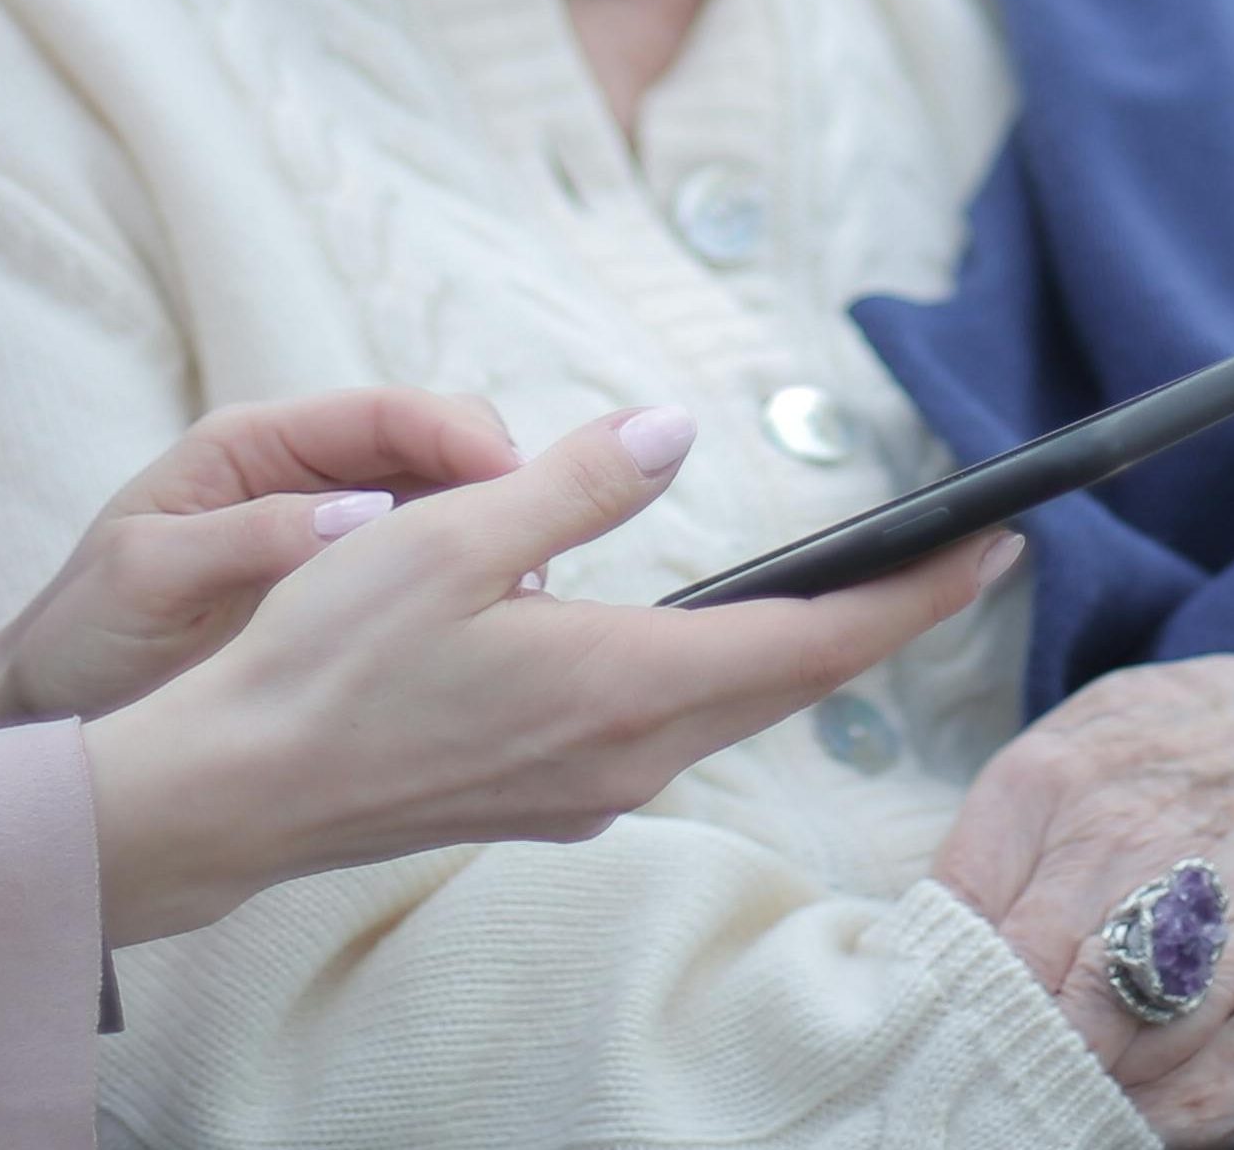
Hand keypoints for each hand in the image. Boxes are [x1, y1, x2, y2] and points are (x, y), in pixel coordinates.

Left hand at [0, 389, 518, 733]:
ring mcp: (326, 534)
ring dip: (490, 542)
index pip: (384, 414)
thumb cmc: (83, 637)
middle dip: (496, 487)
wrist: (47, 714)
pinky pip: (421, 576)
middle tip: (540, 551)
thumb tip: (362, 516)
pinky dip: (465, 591)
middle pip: (432, 449)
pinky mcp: (338, 597)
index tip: (517, 484)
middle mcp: (301, 477)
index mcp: (253, 447)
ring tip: (531, 599)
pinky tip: (495, 633)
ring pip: (441, 511)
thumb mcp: (151, 578)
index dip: (462, 436)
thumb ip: (249, 538)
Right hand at [81, 403, 1010, 946]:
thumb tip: (669, 433)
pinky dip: (718, 675)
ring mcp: (589, 789)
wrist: (236, 793)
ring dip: (799, 649)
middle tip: (960, 556)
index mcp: (625, 684)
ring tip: (856, 590)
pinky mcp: (547, 799)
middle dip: (884, 616)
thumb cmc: (327, 660)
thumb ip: (574, 484)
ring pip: (730, 709)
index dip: (916, 594)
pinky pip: (667, 729)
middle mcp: (629, 754)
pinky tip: (702, 640)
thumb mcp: (450, 535)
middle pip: (792, 681)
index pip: (815, 641)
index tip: (996, 549)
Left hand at [931, 656, 1233, 1089]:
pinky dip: (1146, 1060)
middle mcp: (1099, 828)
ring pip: (1094, 1004)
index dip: (935, 979)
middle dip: (990, 1029)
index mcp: (1032, 783)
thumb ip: (995, 846)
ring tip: (1034, 1087)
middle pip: (1018, 966)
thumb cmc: (1143, 752)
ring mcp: (1176, 869)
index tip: (924, 1023)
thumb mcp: (1056, 758)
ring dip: (1061, 1058)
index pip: (955, 908)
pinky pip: (1185, 1011)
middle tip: (971, 1072)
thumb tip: (921, 945)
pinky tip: (1120, 1078)